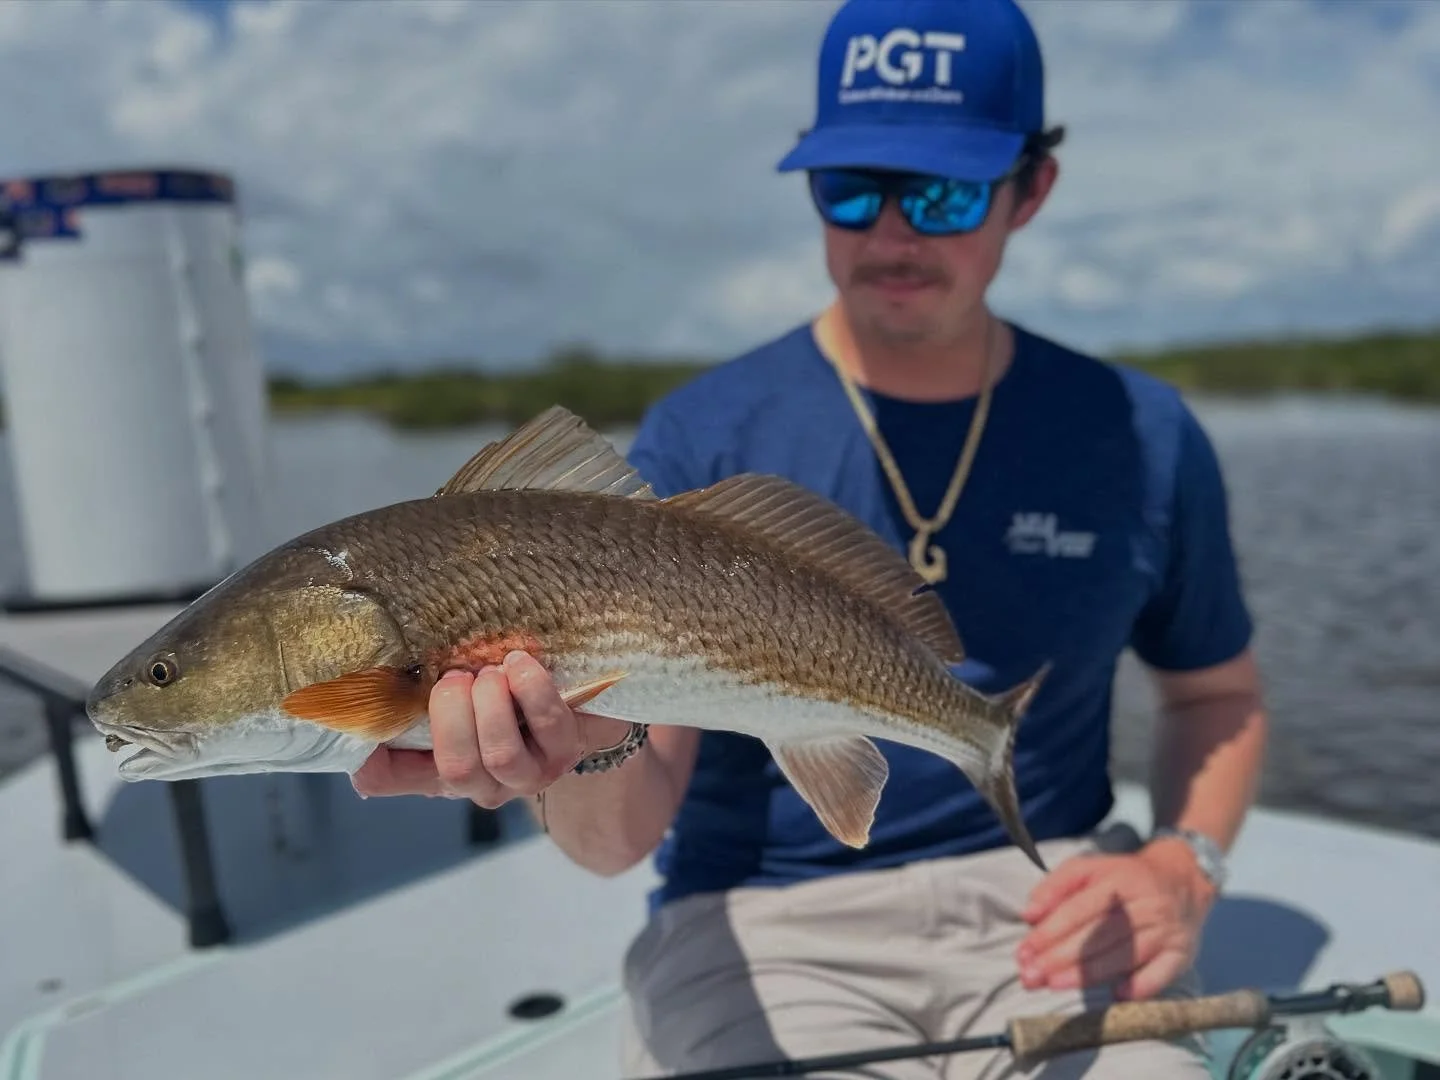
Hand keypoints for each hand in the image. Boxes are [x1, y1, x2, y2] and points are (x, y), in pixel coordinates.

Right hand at [350, 650, 620, 805]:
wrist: (576, 699)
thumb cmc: (504, 691)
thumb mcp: (458, 690)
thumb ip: (417, 688)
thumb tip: (371, 667)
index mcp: (437, 765)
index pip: (383, 777)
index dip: (367, 755)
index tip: (367, 708)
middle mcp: (479, 782)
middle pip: (454, 768)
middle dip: (451, 714)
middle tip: (457, 677)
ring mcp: (527, 775)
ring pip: (499, 755)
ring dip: (491, 706)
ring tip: (490, 673)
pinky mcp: (566, 753)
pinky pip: (546, 725)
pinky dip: (530, 688)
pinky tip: (519, 664)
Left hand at [1014, 839, 1217, 1000]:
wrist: (1183, 879)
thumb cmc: (1123, 878)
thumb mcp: (1090, 868)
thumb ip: (1056, 886)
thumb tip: (1029, 914)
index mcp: (1119, 881)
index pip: (1079, 910)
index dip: (1050, 932)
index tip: (1025, 951)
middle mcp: (1145, 906)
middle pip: (1098, 936)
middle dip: (1060, 958)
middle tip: (1031, 976)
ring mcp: (1165, 931)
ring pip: (1123, 957)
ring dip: (1086, 975)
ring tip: (1053, 985)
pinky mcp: (1181, 954)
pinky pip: (1160, 975)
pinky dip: (1138, 987)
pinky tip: (1115, 995)